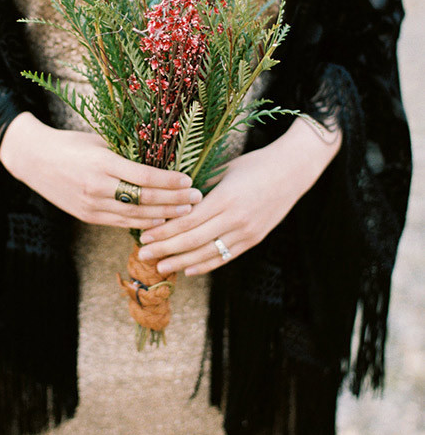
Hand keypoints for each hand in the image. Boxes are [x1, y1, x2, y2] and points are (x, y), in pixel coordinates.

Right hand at [0, 112, 201, 228]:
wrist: (34, 160)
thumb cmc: (70, 144)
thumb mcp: (99, 143)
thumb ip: (125, 155)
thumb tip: (158, 161)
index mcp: (103, 163)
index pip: (145, 176)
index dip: (170, 181)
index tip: (189, 181)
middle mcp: (98, 187)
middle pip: (145, 198)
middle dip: (174, 200)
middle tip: (197, 199)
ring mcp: (92, 204)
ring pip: (135, 215)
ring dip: (164, 215)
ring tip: (186, 213)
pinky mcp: (87, 216)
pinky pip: (121, 222)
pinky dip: (142, 224)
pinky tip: (160, 221)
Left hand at [137, 117, 341, 274]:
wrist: (292, 171)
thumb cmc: (254, 164)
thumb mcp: (224, 170)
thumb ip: (200, 188)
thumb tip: (171, 201)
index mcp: (225, 198)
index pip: (187, 221)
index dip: (163, 231)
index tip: (144, 236)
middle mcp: (236, 219)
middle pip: (193, 240)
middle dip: (165, 249)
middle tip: (143, 255)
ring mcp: (247, 232)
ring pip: (208, 254)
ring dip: (182, 263)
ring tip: (161, 267)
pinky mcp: (255, 239)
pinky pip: (226, 256)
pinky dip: (206, 265)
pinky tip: (189, 270)